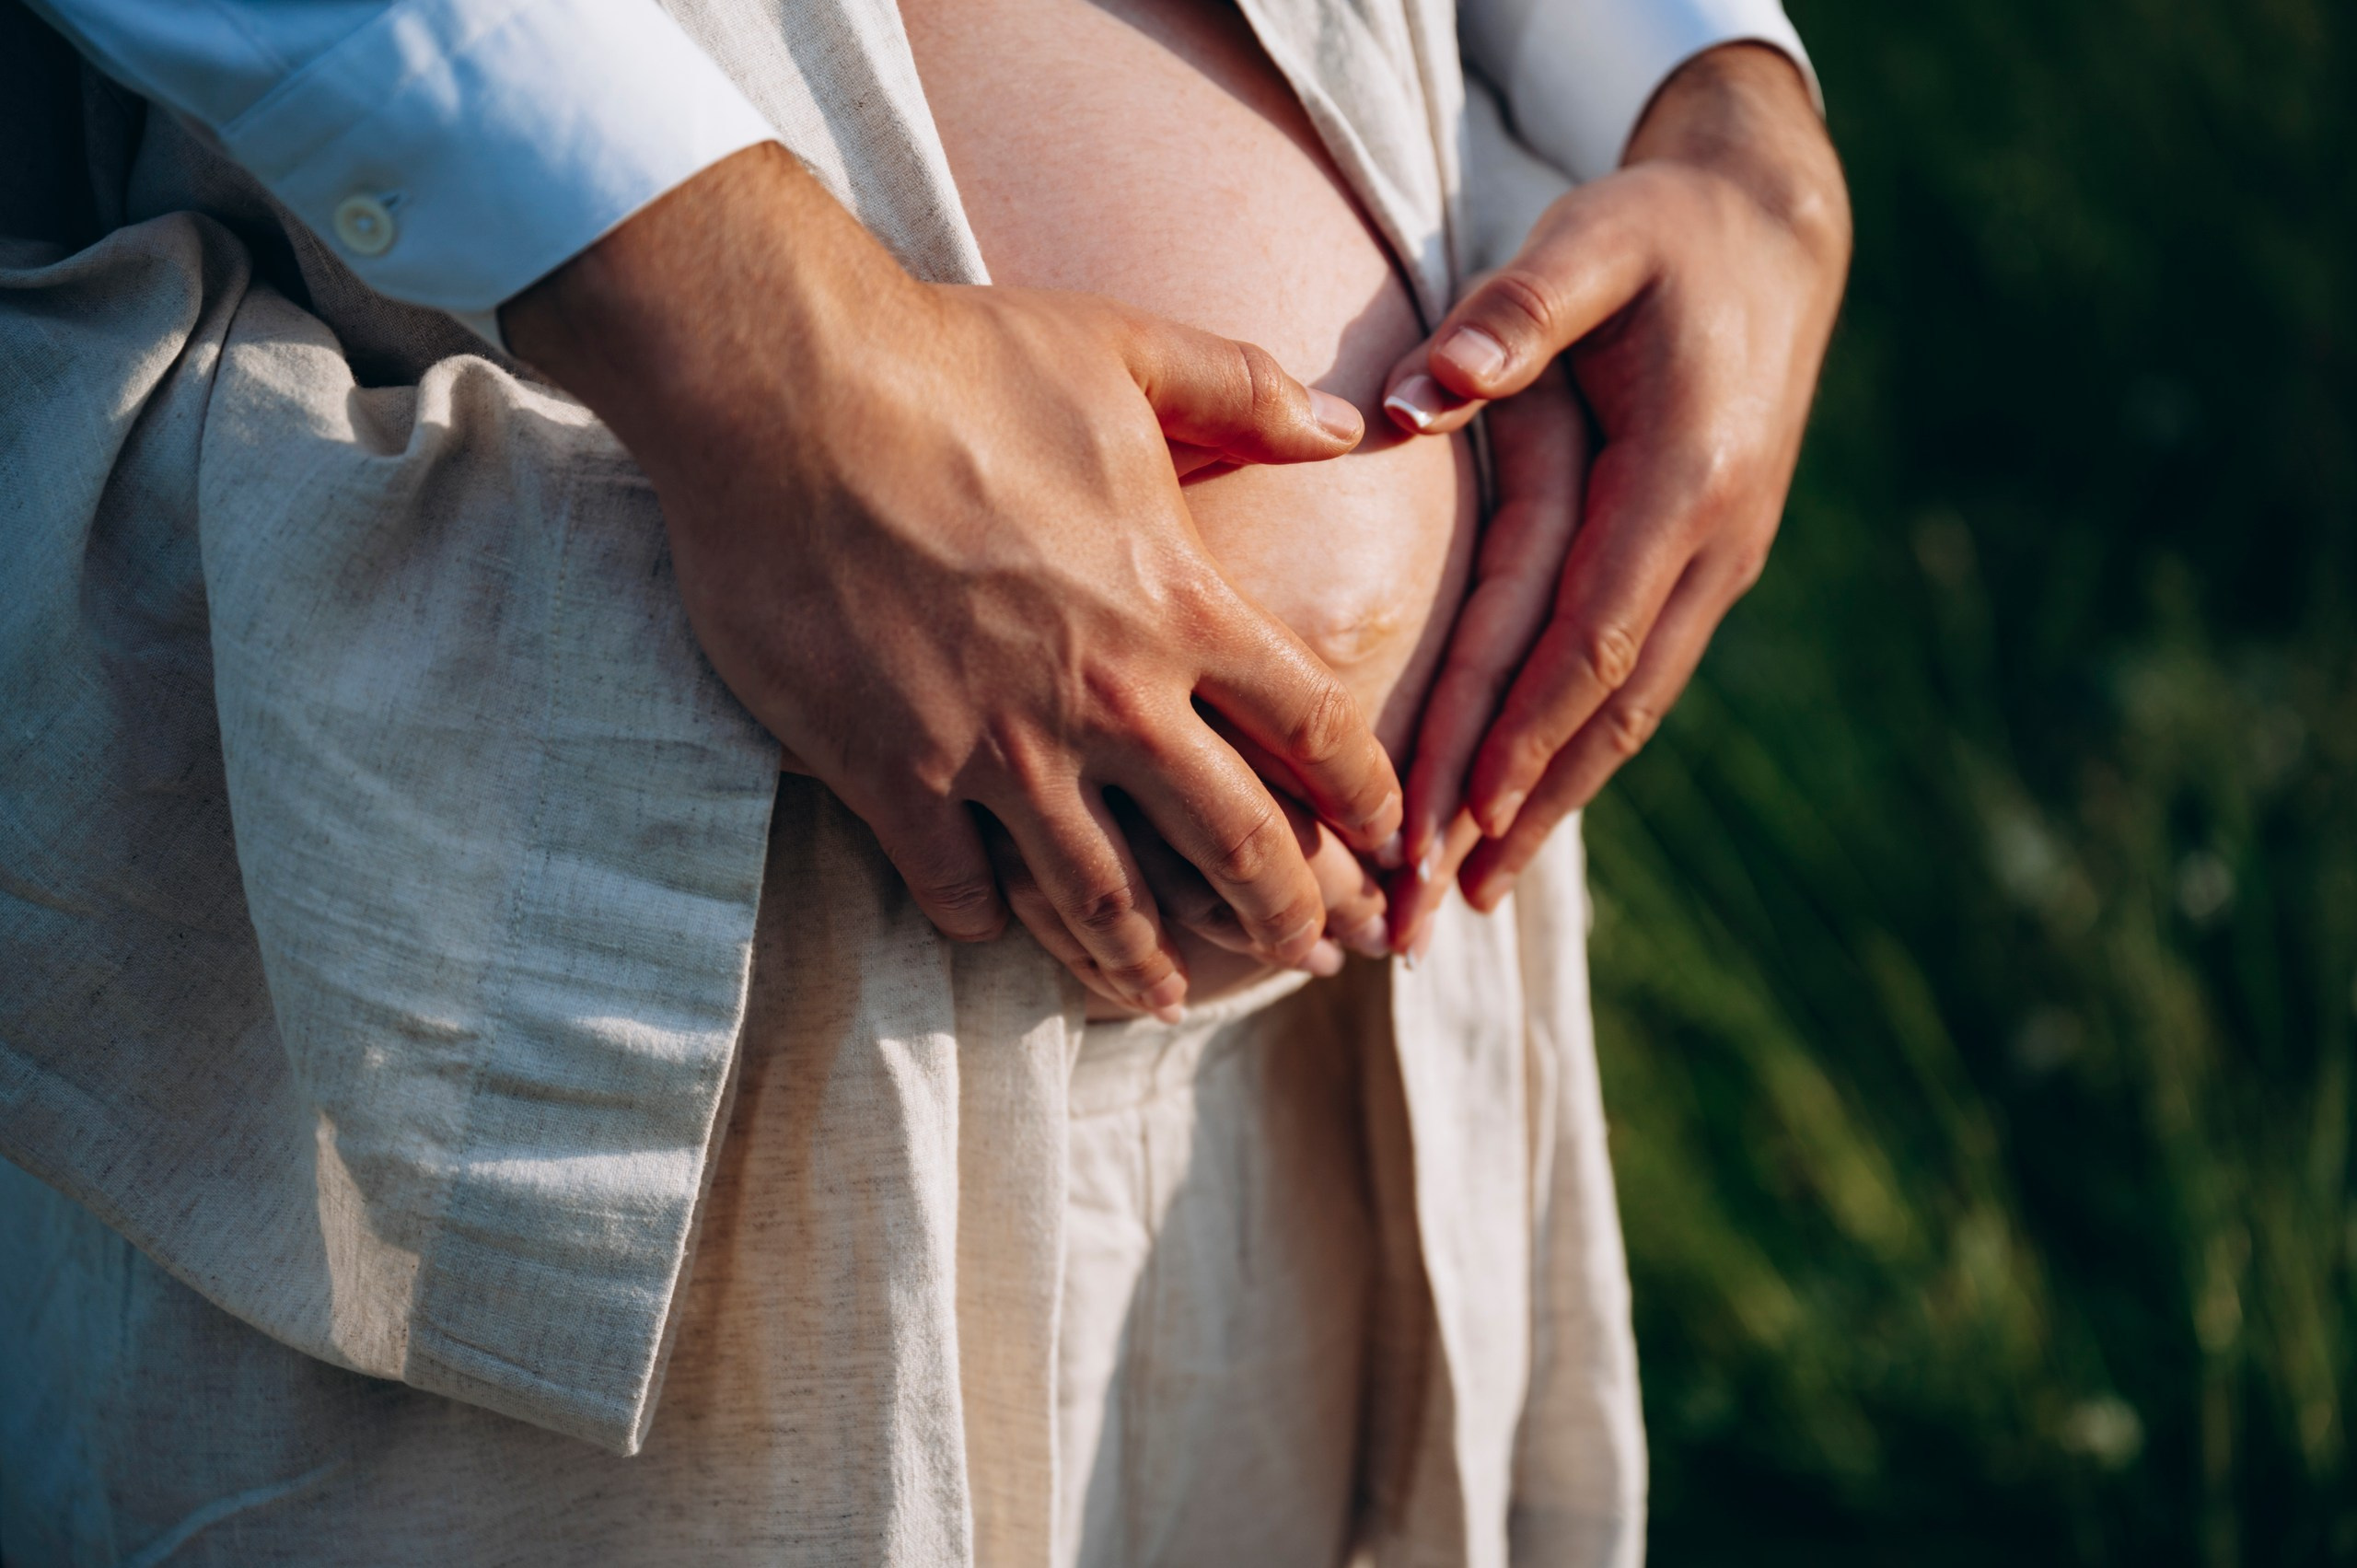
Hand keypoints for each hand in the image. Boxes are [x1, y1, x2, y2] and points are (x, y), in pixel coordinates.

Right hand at [505, 144, 1404, 1020]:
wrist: (784, 389)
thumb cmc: (957, 359)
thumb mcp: (1126, 349)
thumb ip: (1247, 392)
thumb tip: (1353, 422)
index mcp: (1180, 604)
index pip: (1314, 730)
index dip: (1364, 798)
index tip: (1384, 841)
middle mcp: (1107, 698)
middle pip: (1232, 844)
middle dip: (1283, 913)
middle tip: (1305, 956)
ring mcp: (999, 749)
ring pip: (1100, 898)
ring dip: (1142, 959)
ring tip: (1165, 999)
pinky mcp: (893, 775)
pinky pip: (958, 888)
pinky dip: (985, 917)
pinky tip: (995, 925)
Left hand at [1382, 43, 1849, 914]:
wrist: (1776, 230)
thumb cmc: (1663, 231)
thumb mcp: (1593, 240)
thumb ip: (1515, 314)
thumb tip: (1421, 396)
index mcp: (1685, 480)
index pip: (1592, 637)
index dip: (1522, 732)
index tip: (1450, 818)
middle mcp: (1714, 544)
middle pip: (1609, 709)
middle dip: (1518, 811)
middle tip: (1434, 911)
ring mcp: (1717, 566)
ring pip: (1629, 714)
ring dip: (1549, 808)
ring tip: (1470, 897)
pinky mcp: (1701, 570)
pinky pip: (1635, 685)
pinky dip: (1577, 755)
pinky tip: (1522, 812)